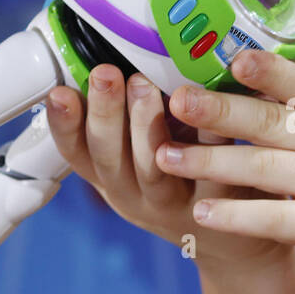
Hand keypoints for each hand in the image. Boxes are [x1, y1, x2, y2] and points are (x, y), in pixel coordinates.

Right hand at [44, 64, 293, 269]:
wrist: (236, 241)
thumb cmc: (184, 183)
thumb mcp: (142, 160)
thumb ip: (128, 121)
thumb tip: (118, 52)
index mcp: (112, 179)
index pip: (77, 153)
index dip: (63, 125)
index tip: (58, 93)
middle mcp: (135, 195)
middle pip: (109, 157)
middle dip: (103, 113)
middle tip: (104, 74)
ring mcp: (175, 203)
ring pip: (152, 168)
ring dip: (143, 126)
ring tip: (144, 87)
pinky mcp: (219, 204)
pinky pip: (210, 168)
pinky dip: (207, 137)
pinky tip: (206, 110)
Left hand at [154, 49, 294, 293]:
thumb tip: (258, 102)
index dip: (269, 70)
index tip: (230, 57)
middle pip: (274, 122)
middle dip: (220, 110)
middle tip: (176, 99)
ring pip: (265, 167)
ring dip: (210, 162)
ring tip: (166, 156)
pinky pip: (273, 216)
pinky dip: (234, 215)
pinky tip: (200, 213)